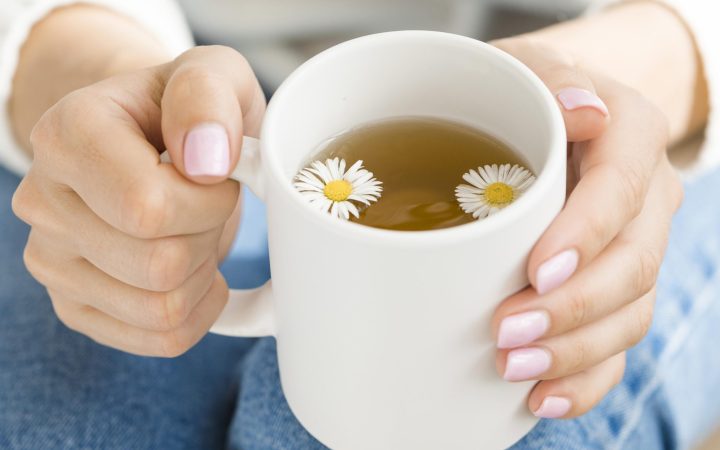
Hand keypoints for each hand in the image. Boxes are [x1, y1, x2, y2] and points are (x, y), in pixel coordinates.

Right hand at [12, 46, 265, 356]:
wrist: (159, 142)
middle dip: (209, 234)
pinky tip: (196, 270)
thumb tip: (204, 160)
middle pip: (160, 265)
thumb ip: (208, 96)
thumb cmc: (188, 111)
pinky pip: (161, 338)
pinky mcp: (77, 305)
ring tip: (196, 230)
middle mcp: (43, 202)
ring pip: (162, 309)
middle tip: (207, 202)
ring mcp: (53, 260)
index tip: (217, 173)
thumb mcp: (213, 76)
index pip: (149, 208)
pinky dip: (199, 310)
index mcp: (67, 134)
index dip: (209, 200)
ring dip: (203, 272)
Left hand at [490, 38, 682, 417]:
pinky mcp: (617, 287)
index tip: (536, 271)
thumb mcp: (527, 66)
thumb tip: (583, 111)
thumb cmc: (527, 91)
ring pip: (631, 313)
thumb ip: (553, 79)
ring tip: (514, 371)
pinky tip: (544, 398)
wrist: (557, 116)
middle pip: (632, 265)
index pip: (622, 189)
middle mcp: (646, 197)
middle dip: (572, 309)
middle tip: (506, 333)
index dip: (586, 236)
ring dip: (574, 352)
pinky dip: (586, 379)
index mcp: (631, 135)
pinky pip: (619, 342)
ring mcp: (637, 247)